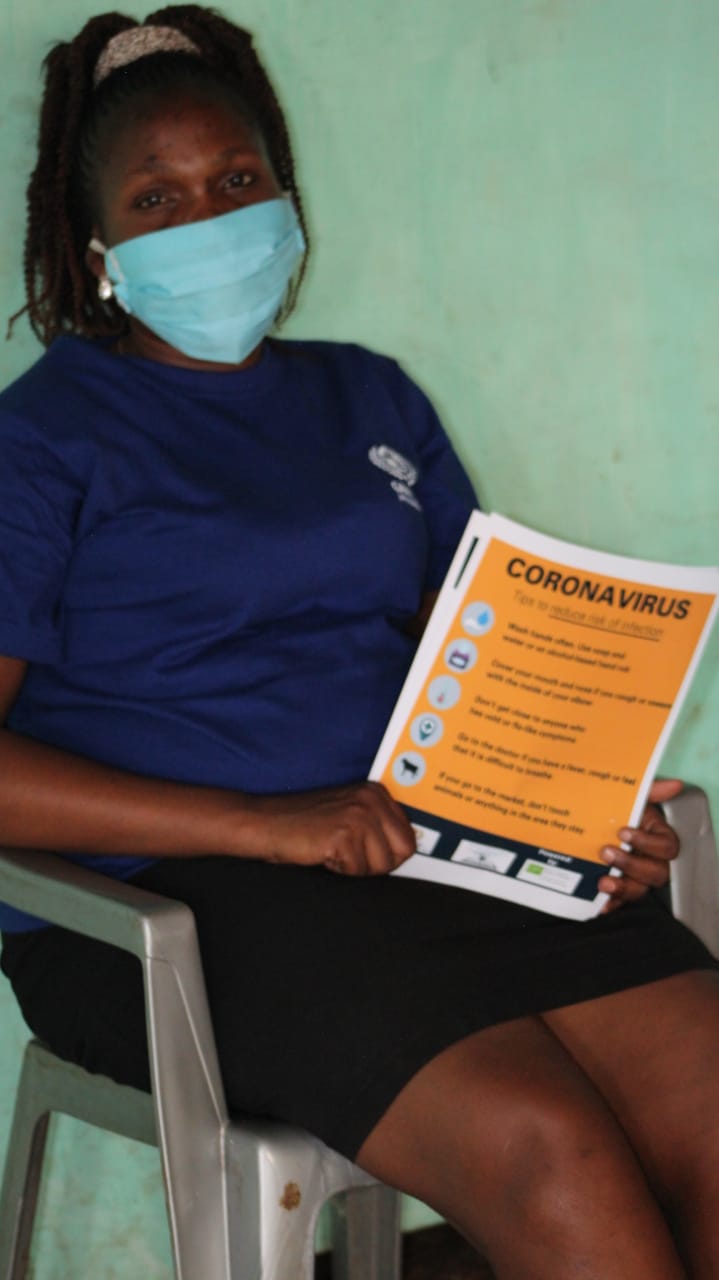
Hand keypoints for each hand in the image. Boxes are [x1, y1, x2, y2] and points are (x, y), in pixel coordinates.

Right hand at [242, 781, 416, 875]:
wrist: (266, 823)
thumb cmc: (304, 825)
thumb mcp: (349, 815)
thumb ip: (377, 825)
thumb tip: (406, 850)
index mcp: (377, 793)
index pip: (408, 838)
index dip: (387, 854)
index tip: (365, 851)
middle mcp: (372, 799)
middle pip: (402, 852)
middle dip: (377, 863)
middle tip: (347, 852)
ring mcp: (359, 815)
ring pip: (381, 866)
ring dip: (355, 867)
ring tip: (331, 848)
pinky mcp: (344, 834)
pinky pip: (357, 871)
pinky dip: (338, 869)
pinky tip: (322, 852)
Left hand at [598, 778, 682, 912]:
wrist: (588, 822)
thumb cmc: (617, 810)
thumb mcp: (633, 797)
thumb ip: (652, 791)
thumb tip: (675, 784)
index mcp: (658, 838)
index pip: (666, 847)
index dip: (647, 842)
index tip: (623, 832)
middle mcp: (652, 860)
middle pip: (656, 873)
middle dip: (631, 864)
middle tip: (606, 852)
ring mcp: (637, 877)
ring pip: (640, 890)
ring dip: (623, 888)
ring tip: (603, 882)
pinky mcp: (620, 890)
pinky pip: (621, 902)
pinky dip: (612, 904)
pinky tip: (600, 904)